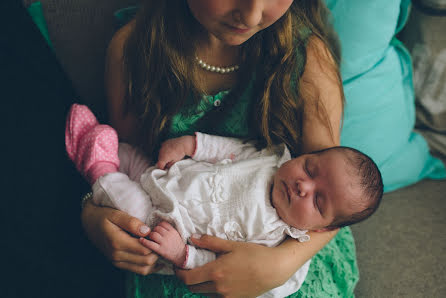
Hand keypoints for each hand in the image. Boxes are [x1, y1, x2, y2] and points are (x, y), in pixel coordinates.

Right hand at [81, 201, 159, 274]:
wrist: (90, 223)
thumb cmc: (104, 215)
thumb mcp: (116, 214)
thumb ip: (131, 223)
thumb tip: (147, 231)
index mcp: (117, 243)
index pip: (144, 250)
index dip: (155, 243)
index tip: (158, 233)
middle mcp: (117, 256)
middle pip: (146, 261)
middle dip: (156, 251)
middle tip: (160, 240)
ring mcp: (117, 262)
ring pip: (143, 269)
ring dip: (154, 260)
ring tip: (157, 246)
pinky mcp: (119, 264)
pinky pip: (138, 270)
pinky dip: (148, 265)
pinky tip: (153, 255)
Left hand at [139, 221, 186, 266]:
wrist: (182, 255)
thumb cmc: (177, 245)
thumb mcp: (176, 234)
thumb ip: (169, 229)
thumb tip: (159, 225)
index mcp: (172, 231)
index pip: (162, 223)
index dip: (158, 225)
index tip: (158, 229)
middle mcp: (168, 235)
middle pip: (157, 228)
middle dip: (154, 230)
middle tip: (154, 235)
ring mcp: (164, 242)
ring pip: (153, 234)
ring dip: (150, 235)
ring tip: (151, 238)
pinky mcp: (160, 250)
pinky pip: (150, 244)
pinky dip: (144, 241)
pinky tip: (141, 240)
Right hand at [156, 135, 195, 168]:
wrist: (183, 144)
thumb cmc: (180, 153)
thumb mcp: (175, 162)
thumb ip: (169, 165)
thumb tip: (167, 166)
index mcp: (163, 158)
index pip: (159, 165)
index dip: (162, 168)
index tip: (164, 169)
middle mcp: (161, 152)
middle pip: (159, 159)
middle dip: (163, 161)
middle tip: (167, 162)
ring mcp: (162, 147)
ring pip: (160, 153)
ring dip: (163, 155)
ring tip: (169, 156)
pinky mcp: (164, 143)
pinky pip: (162, 148)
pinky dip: (164, 150)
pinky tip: (169, 150)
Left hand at [175, 235, 294, 296]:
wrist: (274, 269)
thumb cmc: (254, 254)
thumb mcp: (231, 245)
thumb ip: (210, 242)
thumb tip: (193, 238)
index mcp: (215, 272)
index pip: (187, 278)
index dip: (179, 273)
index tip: (179, 267)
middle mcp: (218, 288)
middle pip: (193, 288)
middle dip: (188, 279)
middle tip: (191, 269)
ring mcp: (226, 297)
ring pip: (204, 294)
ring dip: (200, 286)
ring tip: (206, 274)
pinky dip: (212, 291)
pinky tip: (219, 281)